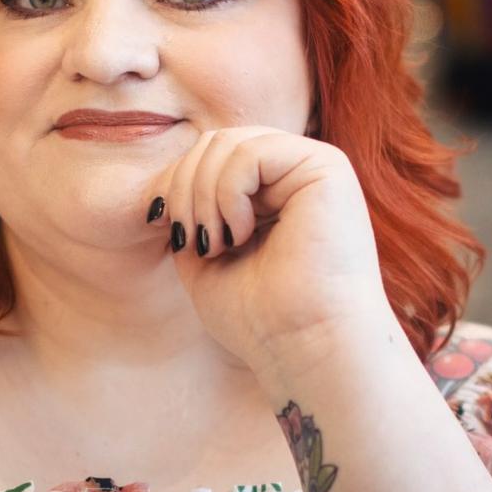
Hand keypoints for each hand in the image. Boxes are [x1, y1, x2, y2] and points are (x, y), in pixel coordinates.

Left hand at [143, 126, 397, 370]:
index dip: (177, 188)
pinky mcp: (327, 168)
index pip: (209, 158)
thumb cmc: (260, 320)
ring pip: (227, 143)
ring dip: (203, 195)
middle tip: (195, 242)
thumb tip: (164, 187)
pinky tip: (242, 235)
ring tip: (217, 244)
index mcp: (274, 194)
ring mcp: (315, 167)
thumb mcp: (204, 260)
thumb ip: (190, 216)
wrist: (305, 348)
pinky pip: (250, 152)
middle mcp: (297, 174)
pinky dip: (228, 193)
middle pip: (215, 143)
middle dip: (185, 189)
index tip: (176, 237)